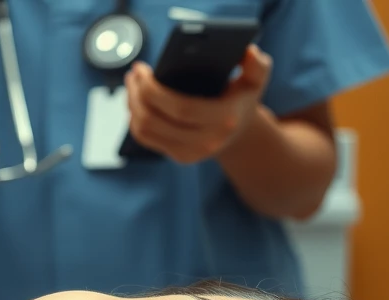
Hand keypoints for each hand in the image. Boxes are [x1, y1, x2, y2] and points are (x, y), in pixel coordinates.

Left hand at [124, 45, 272, 164]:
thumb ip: (257, 64)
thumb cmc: (241, 99)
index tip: (142, 70)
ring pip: (145, 131)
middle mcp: (206, 142)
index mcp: (223, 120)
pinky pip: (146, 139)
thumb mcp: (256, 80)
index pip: (180, 108)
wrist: (240, 132)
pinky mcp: (178, 157)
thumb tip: (246, 52)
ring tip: (132, 84)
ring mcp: (190, 153)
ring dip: (131, 105)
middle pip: (155, 120)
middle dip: (136, 94)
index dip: (154, 90)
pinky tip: (134, 102)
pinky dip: (134, 120)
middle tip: (133, 73)